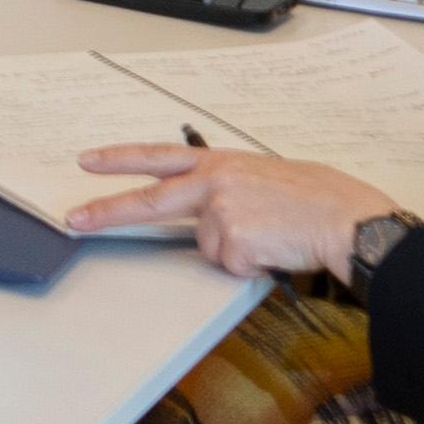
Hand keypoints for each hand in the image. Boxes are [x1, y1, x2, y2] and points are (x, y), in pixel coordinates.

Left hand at [69, 144, 401, 276]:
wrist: (351, 220)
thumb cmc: (321, 200)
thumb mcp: (269, 177)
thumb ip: (233, 187)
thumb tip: (217, 214)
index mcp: (223, 163)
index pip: (160, 157)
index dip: (121, 158)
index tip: (87, 160)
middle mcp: (215, 181)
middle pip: (149, 199)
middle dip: (107, 211)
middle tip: (73, 220)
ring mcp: (221, 209)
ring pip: (208, 248)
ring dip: (238, 252)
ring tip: (274, 236)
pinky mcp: (232, 239)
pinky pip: (230, 266)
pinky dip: (253, 266)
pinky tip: (277, 249)